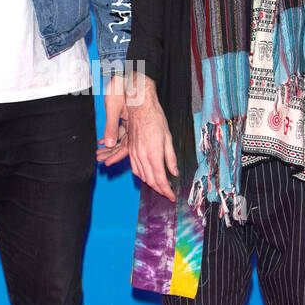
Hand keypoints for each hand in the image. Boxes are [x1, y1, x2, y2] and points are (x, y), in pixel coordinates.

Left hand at [96, 77, 128, 165]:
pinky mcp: (127, 117)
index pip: (127, 145)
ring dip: (110, 146)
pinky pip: (120, 131)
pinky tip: (102, 141)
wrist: (126, 72)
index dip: (117, 156)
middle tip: (100, 158)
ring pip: (121, 139)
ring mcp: (131, 121)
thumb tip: (108, 142)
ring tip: (99, 152)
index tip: (107, 162)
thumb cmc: (122, 85)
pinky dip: (111, 136)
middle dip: (111, 153)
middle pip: (124, 144)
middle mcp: (135, 124)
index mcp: (135, 123)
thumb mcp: (113, 107)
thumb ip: (111, 126)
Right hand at [125, 75, 177, 200]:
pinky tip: (147, 177)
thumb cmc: (155, 119)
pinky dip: (142, 176)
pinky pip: (135, 168)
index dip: (166, 191)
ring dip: (151, 184)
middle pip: (150, 180)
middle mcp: (142, 156)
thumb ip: (170, 158)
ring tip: (160, 187)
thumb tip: (174, 173)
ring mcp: (134, 154)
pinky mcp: (130, 150)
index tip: (172, 197)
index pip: (160, 179)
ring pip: (142, 176)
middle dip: (160, 190)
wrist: (140, 107)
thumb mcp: (168, 138)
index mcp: (153, 154)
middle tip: (168, 194)